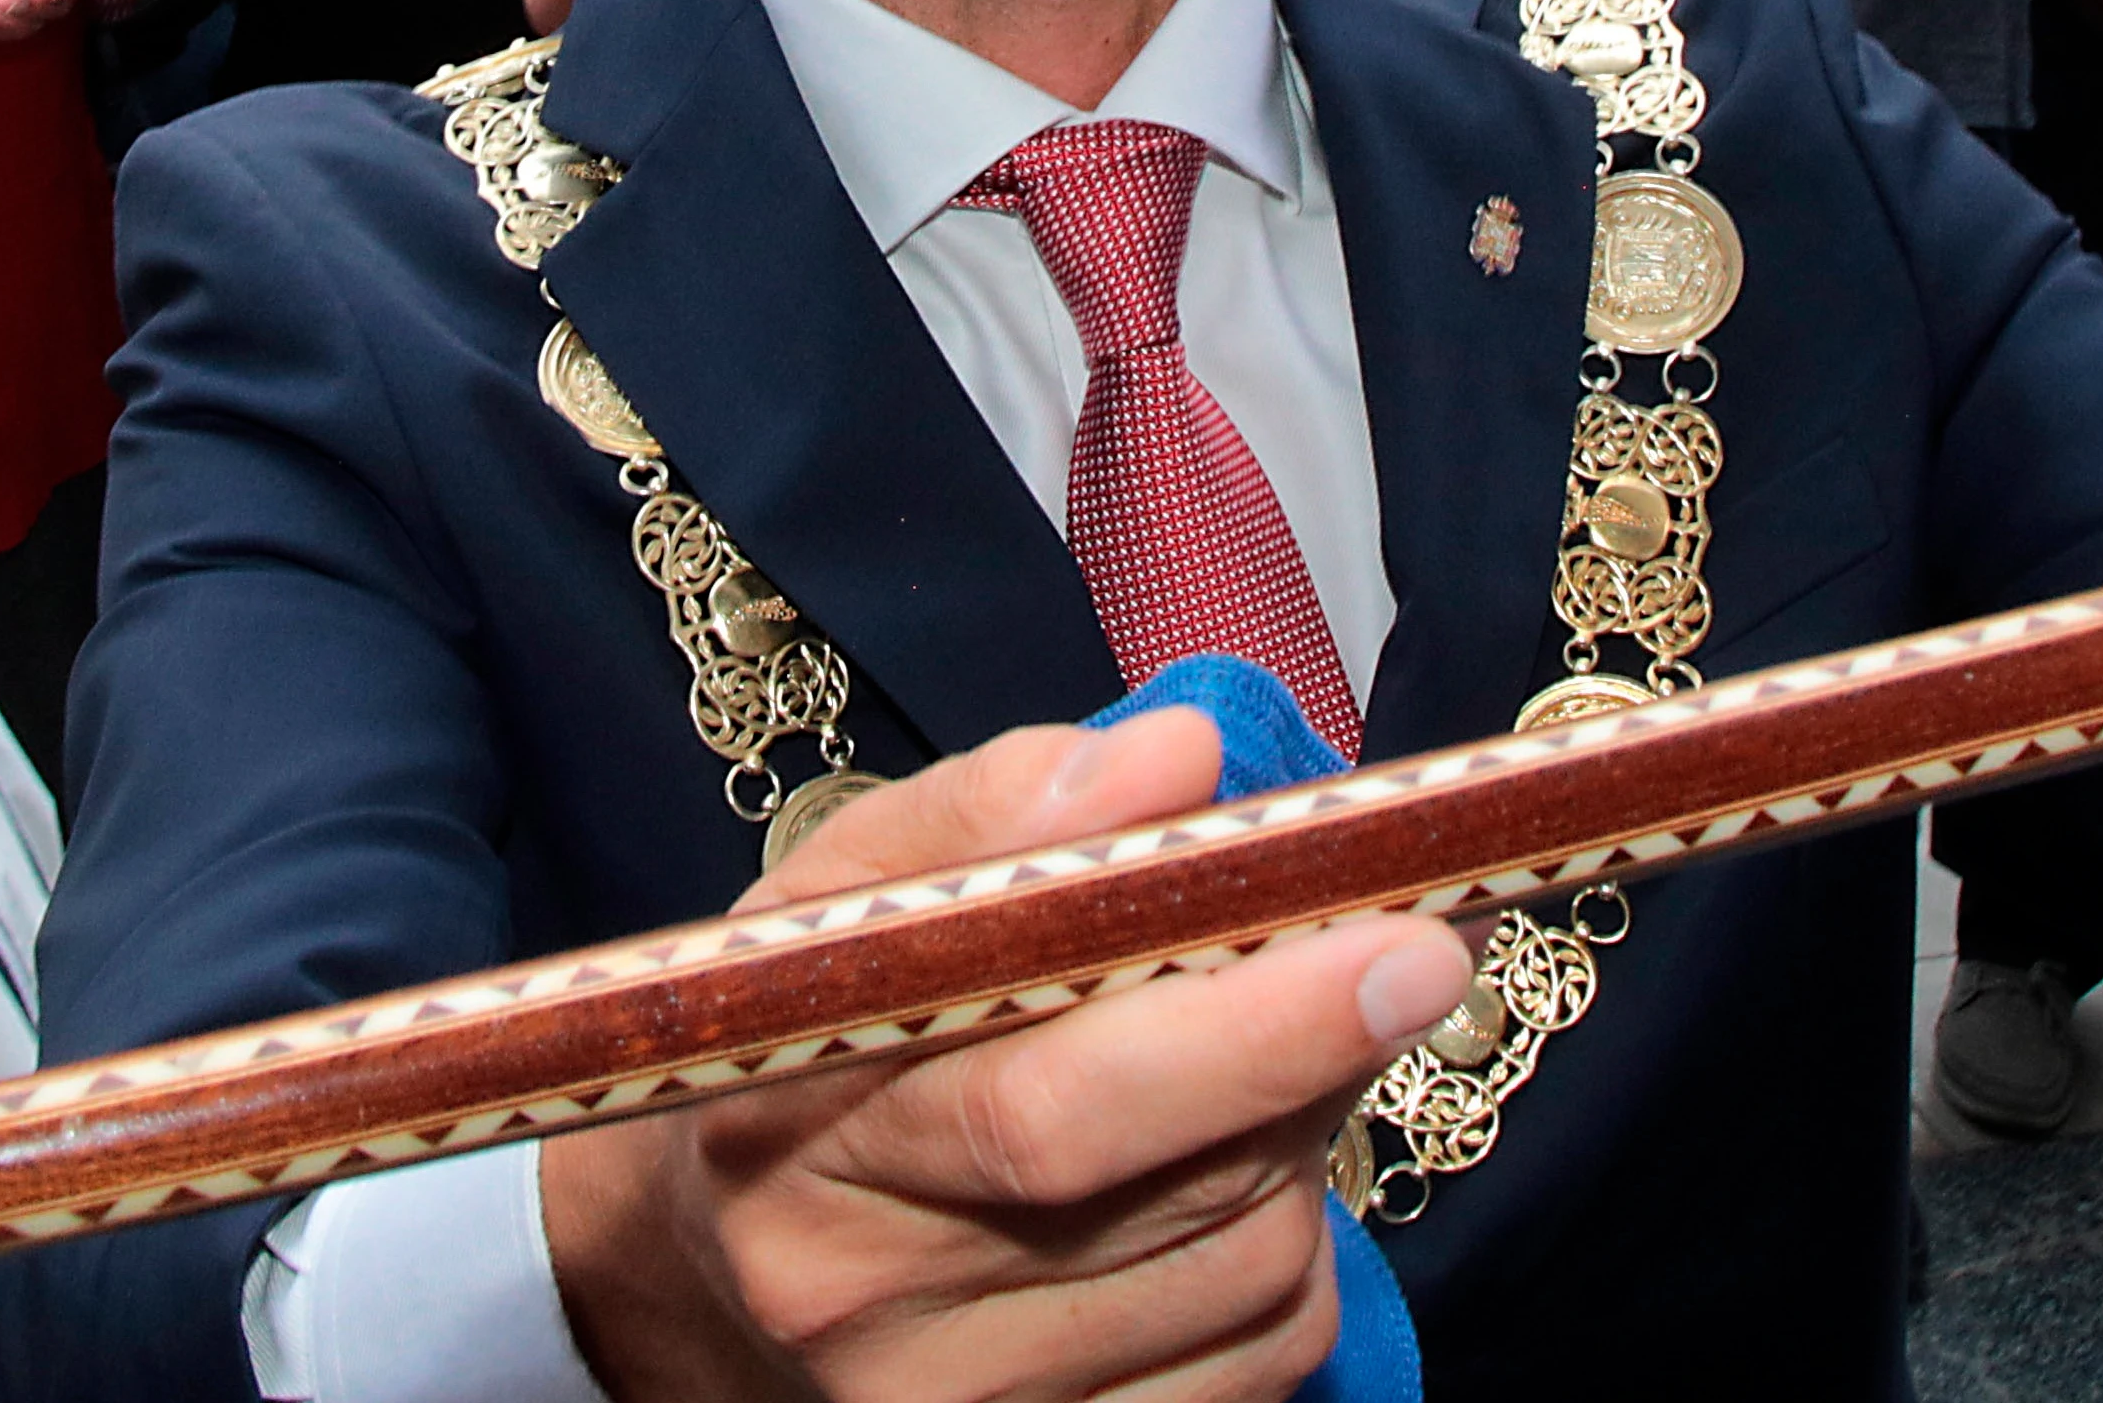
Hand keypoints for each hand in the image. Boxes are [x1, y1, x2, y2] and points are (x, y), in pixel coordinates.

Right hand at [534, 707, 1463, 1402]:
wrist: (698, 1280)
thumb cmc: (801, 1049)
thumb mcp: (838, 899)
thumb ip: (993, 812)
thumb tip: (1176, 760)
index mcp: (796, 1132)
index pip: (1051, 1106)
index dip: (1249, 1027)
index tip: (1400, 935)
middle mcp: (863, 1305)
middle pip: (1181, 1189)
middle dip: (1320, 1053)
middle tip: (1403, 948)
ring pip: (1252, 1271)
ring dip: (1302, 1143)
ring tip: (1253, 1058)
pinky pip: (1266, 1357)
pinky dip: (1284, 1252)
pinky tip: (1219, 1179)